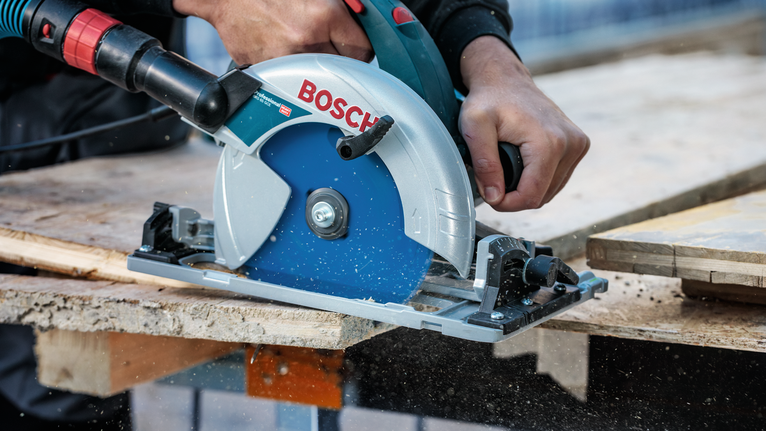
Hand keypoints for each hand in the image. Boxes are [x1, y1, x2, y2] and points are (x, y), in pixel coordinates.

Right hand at [173, 0, 372, 64]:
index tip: (355, 48)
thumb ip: (343, 12)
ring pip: (319, 80)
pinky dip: (293, 73)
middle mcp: (306, 41)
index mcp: (324, 16)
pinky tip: (286, 54)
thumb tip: (364, 27)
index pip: (363, 51)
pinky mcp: (268, 72)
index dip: (361, 50)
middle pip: (343, 70)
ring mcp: (286, 60)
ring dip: (318, 70)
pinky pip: (292, 82)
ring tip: (307, 51)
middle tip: (331, 50)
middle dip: (341, 61)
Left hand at [459, 36, 589, 211]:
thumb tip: (495, 197)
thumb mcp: (474, 127)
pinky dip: (537, 178)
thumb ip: (484, 164)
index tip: (489, 192)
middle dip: (514, 196)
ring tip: (505, 168)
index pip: (531, 196)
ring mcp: (578, 144)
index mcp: (549, 142)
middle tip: (493, 179)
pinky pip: (557, 179)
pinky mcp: (578, 145)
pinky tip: (522, 164)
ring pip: (550, 190)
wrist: (505, 79)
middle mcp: (571, 143)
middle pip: (542, 196)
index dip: (507, 203)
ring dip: (526, 188)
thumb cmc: (488, 99)